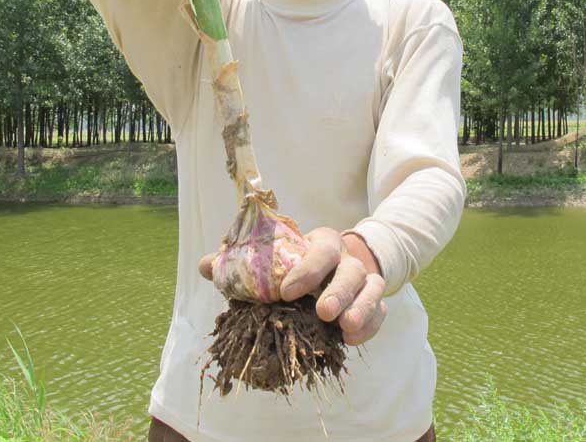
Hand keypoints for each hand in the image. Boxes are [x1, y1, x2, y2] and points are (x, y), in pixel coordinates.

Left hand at [199, 228, 387, 345]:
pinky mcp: (373, 303)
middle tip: (323, 312)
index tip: (287, 291)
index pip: (320, 248)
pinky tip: (352, 341)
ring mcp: (364, 280)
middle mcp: (346, 260)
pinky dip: (371, 324)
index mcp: (321, 243)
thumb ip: (241, 264)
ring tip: (346, 328)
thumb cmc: (294, 267)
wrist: (334, 270)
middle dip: (338, 291)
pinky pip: (380, 311)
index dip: (307, 268)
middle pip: (350, 270)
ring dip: (361, 307)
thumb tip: (205, 266)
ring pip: (372, 288)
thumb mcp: (272, 261)